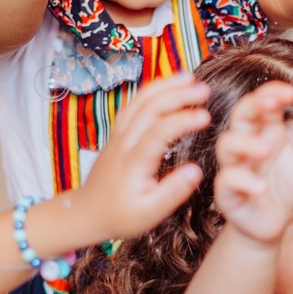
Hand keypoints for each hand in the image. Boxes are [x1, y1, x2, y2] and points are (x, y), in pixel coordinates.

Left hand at [76, 74, 210, 240]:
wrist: (86, 213)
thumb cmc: (120, 216)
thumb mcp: (150, 213)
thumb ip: (174, 191)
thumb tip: (197, 170)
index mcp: (134, 162)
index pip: (159, 132)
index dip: (183, 120)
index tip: (206, 117)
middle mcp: (124, 143)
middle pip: (149, 108)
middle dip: (177, 94)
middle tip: (204, 89)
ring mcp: (119, 135)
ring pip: (140, 101)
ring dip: (164, 86)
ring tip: (189, 77)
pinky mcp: (118, 133)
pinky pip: (133, 104)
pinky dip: (151, 90)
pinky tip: (167, 86)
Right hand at [213, 82, 292, 243]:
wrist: (270, 226)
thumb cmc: (284, 191)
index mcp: (267, 135)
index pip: (264, 104)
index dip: (273, 93)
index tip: (292, 92)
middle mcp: (247, 147)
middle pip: (241, 116)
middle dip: (253, 105)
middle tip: (272, 102)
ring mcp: (234, 167)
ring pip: (227, 145)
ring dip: (245, 143)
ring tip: (267, 149)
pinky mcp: (227, 192)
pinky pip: (227, 180)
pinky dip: (243, 181)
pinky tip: (260, 187)